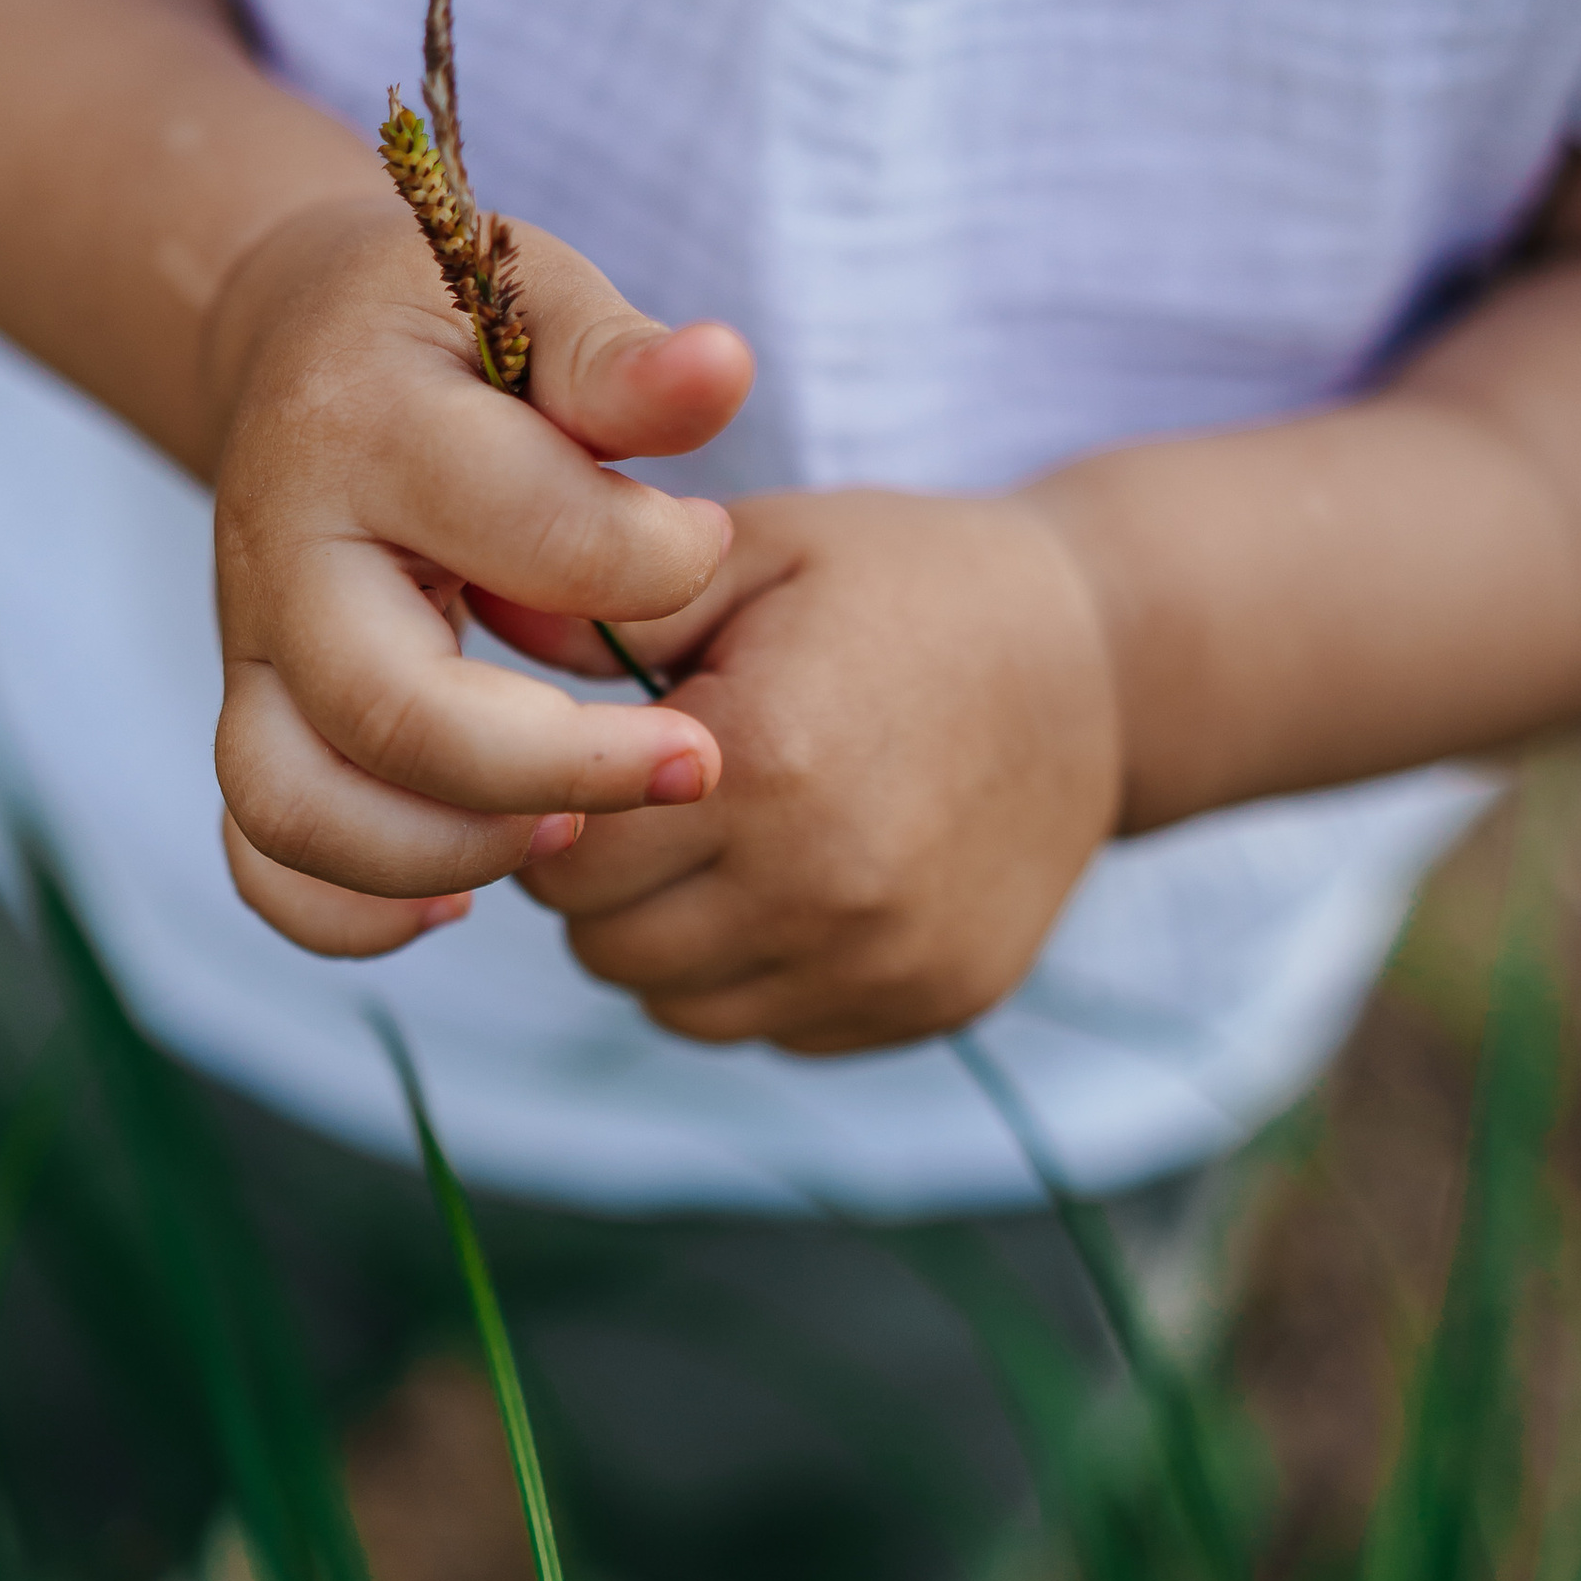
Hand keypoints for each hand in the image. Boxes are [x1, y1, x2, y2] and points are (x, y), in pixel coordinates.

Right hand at [205, 196, 752, 958]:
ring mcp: (251, 655)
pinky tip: (463, 899)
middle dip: (560, 765)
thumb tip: (723, 370)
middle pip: (392, 714)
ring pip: (300, 810)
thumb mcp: (537, 299)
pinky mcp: (253, 722)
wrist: (304, 349)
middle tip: (692, 763)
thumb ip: (623, 364)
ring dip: (450, 852)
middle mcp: (283, 556)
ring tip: (576, 830)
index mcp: (365, 430)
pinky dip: (352, 913)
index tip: (709, 544)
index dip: (652, 562)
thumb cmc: (448, 335)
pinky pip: (264, 860)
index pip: (523, 528)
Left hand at [502, 488, 1125, 1052]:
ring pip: (677, 1008)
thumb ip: (611, 608)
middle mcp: (824, 884)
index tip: (586, 769)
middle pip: (607, 948)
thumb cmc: (907, 586)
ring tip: (722, 848)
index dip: (553, 813)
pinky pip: (773, 1029)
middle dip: (602, 883)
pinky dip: (758, 975)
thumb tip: (477, 632)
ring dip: (671, 941)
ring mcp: (881, 961)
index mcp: (768, 762)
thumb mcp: (763, 551)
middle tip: (649, 809)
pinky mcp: (928, 1006)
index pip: (566, 858)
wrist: (1102, 662)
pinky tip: (802, 885)